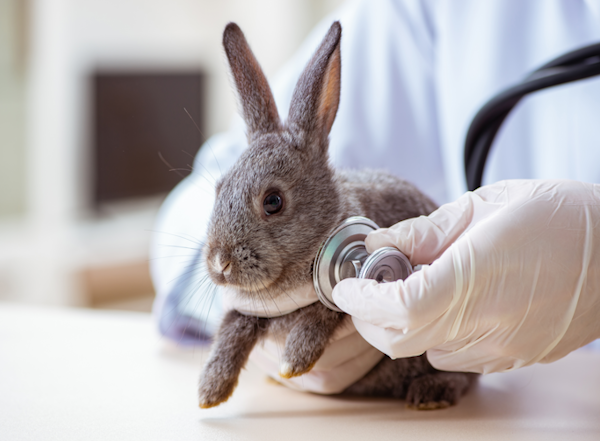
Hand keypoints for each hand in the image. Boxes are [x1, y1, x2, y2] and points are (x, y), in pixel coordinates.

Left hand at [333, 180, 599, 373]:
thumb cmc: (557, 217)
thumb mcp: (485, 205)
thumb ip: (423, 231)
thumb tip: (377, 245)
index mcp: (477, 276)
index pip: (401, 307)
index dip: (364, 300)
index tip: (347, 285)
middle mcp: (488, 322)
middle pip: (401, 341)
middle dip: (369, 318)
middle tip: (366, 289)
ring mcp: (503, 347)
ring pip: (424, 350)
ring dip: (402, 325)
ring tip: (413, 289)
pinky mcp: (515, 357)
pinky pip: (454, 355)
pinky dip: (434, 334)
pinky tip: (449, 304)